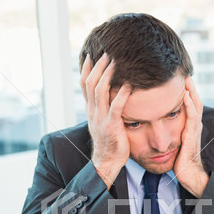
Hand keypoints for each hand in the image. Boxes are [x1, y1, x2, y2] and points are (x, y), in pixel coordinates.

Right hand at [80, 53, 131, 188]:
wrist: (107, 161)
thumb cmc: (109, 142)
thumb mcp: (102, 122)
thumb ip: (103, 108)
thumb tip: (108, 96)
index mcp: (90, 110)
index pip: (84, 84)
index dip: (87, 68)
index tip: (92, 54)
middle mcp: (93, 111)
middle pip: (90, 83)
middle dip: (98, 66)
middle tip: (107, 52)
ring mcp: (101, 118)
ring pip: (100, 91)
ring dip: (107, 74)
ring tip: (116, 61)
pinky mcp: (112, 125)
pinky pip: (116, 106)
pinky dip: (122, 94)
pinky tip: (129, 84)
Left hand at [173, 76, 208, 197]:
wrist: (188, 175)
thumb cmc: (179, 161)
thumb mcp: (173, 143)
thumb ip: (169, 132)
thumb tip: (156, 124)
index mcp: (189, 125)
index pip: (189, 102)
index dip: (184, 88)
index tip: (176, 75)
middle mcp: (194, 124)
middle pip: (194, 98)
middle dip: (189, 84)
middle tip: (182, 69)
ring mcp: (194, 129)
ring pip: (195, 103)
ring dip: (190, 89)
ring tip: (185, 75)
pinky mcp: (191, 136)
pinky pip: (192, 116)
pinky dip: (189, 105)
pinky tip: (184, 95)